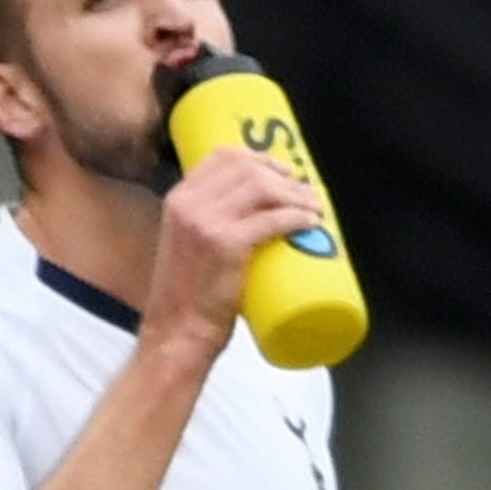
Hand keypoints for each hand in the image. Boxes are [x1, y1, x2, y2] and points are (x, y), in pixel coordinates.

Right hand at [141, 145, 325, 367]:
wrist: (177, 333)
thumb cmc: (186, 297)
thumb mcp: (185, 245)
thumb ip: (205, 223)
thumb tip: (250, 210)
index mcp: (177, 201)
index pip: (222, 156)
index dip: (260, 158)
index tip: (282, 172)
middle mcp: (188, 205)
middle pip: (248, 168)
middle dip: (284, 177)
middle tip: (305, 194)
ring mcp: (205, 223)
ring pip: (263, 187)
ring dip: (296, 195)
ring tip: (313, 210)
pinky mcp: (226, 244)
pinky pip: (273, 218)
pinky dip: (298, 217)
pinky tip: (311, 223)